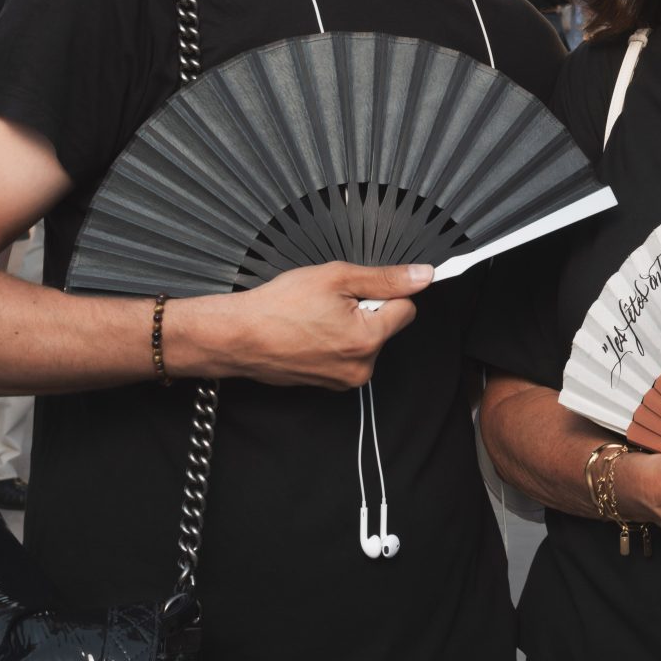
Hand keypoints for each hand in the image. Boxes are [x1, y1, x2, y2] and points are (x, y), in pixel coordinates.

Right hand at [169, 262, 433, 390]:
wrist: (238, 336)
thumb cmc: (278, 307)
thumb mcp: (337, 277)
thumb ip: (385, 278)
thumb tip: (423, 276)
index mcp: (368, 340)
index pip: (406, 309)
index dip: (385, 292)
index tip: (359, 288)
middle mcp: (361, 367)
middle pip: (385, 326)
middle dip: (365, 310)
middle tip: (329, 302)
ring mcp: (343, 380)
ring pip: (364, 341)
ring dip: (348, 326)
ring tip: (314, 317)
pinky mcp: (327, 384)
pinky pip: (345, 355)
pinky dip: (332, 341)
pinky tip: (308, 331)